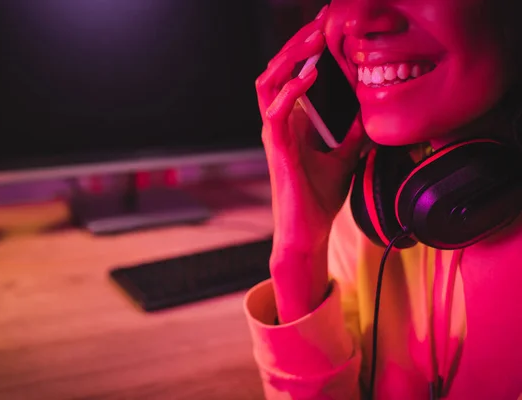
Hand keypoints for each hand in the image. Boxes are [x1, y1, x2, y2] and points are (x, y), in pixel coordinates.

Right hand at [255, 6, 368, 321]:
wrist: (307, 231)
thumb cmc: (318, 198)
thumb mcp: (344, 157)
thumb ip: (351, 133)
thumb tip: (371, 113)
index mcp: (291, 123)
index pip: (290, 75)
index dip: (304, 50)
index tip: (327, 30)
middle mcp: (278, 124)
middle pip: (275, 70)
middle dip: (296, 45)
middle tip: (320, 24)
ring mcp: (275, 136)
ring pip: (267, 83)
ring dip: (289, 59)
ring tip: (313, 40)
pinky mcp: (278, 150)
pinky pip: (275, 112)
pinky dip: (290, 91)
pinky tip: (309, 76)